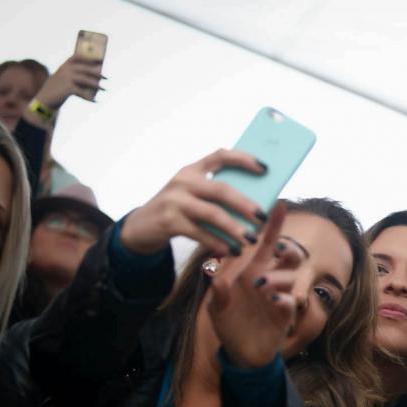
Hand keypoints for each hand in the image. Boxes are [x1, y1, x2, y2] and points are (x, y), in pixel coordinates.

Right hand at [34, 55, 103, 109]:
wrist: (43, 100)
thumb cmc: (54, 91)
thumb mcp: (61, 81)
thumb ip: (72, 77)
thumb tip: (92, 80)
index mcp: (63, 66)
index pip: (76, 57)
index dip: (88, 57)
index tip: (99, 59)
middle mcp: (65, 70)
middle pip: (85, 69)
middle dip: (97, 73)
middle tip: (107, 78)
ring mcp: (66, 78)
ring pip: (86, 80)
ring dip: (97, 85)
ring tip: (104, 89)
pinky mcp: (68, 88)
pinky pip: (83, 92)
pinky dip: (89, 98)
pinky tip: (95, 101)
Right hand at [120, 149, 265, 256]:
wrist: (140, 228)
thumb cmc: (178, 211)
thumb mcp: (193, 196)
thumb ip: (216, 195)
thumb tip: (256, 205)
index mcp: (193, 170)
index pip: (220, 156)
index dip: (244, 159)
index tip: (265, 168)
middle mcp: (183, 181)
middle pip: (221, 190)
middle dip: (245, 204)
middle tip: (263, 217)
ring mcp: (174, 200)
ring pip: (213, 214)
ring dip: (235, 228)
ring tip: (251, 240)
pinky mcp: (169, 221)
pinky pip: (200, 233)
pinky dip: (218, 243)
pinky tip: (231, 251)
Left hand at [207, 202, 303, 367]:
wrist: (240, 352)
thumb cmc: (229, 324)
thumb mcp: (216, 308)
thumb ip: (217, 292)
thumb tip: (214, 272)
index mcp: (252, 271)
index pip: (265, 245)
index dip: (273, 225)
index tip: (280, 204)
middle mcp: (270, 280)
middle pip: (289, 256)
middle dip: (288, 249)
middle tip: (278, 249)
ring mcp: (279, 296)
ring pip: (291, 276)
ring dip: (278, 276)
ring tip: (260, 285)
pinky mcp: (284, 315)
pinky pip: (290, 300)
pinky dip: (283, 298)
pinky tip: (273, 300)